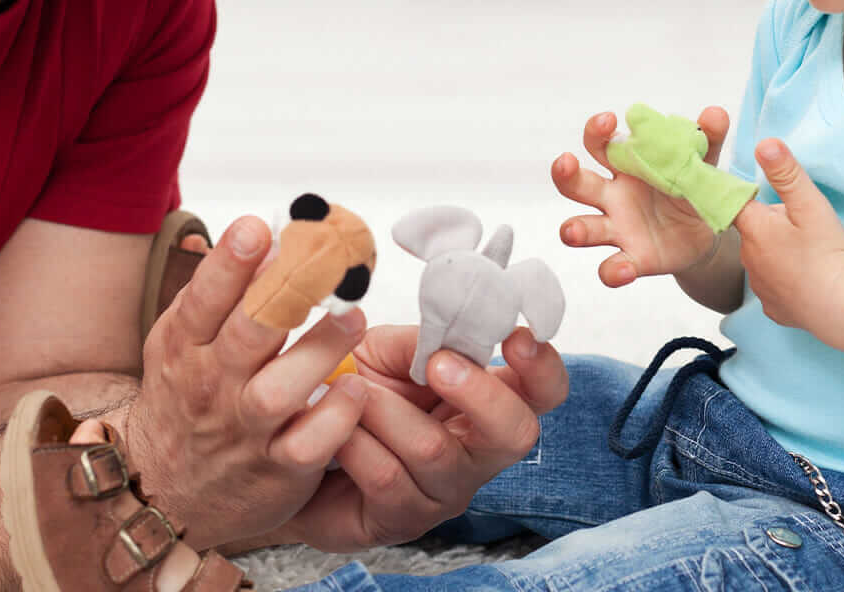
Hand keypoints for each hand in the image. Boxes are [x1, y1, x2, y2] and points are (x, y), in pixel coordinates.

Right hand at [115, 216, 372, 549]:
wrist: (163, 490)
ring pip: (280, 390)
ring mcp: (245, 430)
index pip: (204, 300)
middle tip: (326, 261)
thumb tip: (262, 231)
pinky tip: (355, 389)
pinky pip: (310, 444)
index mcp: (187, 346)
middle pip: (248, 336)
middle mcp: (213, 386)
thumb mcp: (181, 340)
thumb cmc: (186, 397)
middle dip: (287, 293)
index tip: (259, 228)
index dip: (230, 263)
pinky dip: (334, 417)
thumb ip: (216, 289)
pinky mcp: (277, 469)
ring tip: (354, 318)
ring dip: (320, 350)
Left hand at [265, 323, 568, 550]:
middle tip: (437, 365)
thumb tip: (452, 323)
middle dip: (479, 393)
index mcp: (486, 402)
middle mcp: (477, 452)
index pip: (543, 392)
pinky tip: (338, 427)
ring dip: (387, 409)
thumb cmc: (353, 391)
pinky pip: (387, 476)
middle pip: (516, 434)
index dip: (542, 367)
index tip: (516, 338)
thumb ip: (423, 339)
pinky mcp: (402, 519)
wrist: (299, 442)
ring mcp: (444, 491)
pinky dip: (357, 440)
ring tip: (353, 388)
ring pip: (434, 450)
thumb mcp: (386, 350)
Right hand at [552, 107, 728, 286]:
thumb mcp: (703, 163)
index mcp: (626, 166)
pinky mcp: (632, 259)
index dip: (596, 131)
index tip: (606, 121)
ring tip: (574, 230)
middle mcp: (613, 196)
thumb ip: (708, 139)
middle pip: (577, 183)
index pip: (599, 144)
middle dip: (565, 173)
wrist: (708, 231)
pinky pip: (612, 267)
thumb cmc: (692, 187)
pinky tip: (623, 269)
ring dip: (574, 228)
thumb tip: (715, 113)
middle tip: (565, 162)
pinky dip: (613, 270)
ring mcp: (618, 228)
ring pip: (583, 226)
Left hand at [733, 139, 843, 331]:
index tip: (760, 193)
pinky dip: (786, 280)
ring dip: (778, 252)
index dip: (748, 196)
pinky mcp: (773, 308)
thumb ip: (786, 173)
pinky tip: (805, 278)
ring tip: (806, 252)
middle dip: (771, 225)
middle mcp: (748, 258)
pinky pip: (774, 286)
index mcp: (753, 228)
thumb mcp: (809, 205)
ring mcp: (760, 285)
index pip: (735, 203)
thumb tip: (764, 144)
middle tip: (801, 226)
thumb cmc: (826, 252)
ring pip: (763, 258)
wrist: (841, 306)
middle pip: (753, 231)